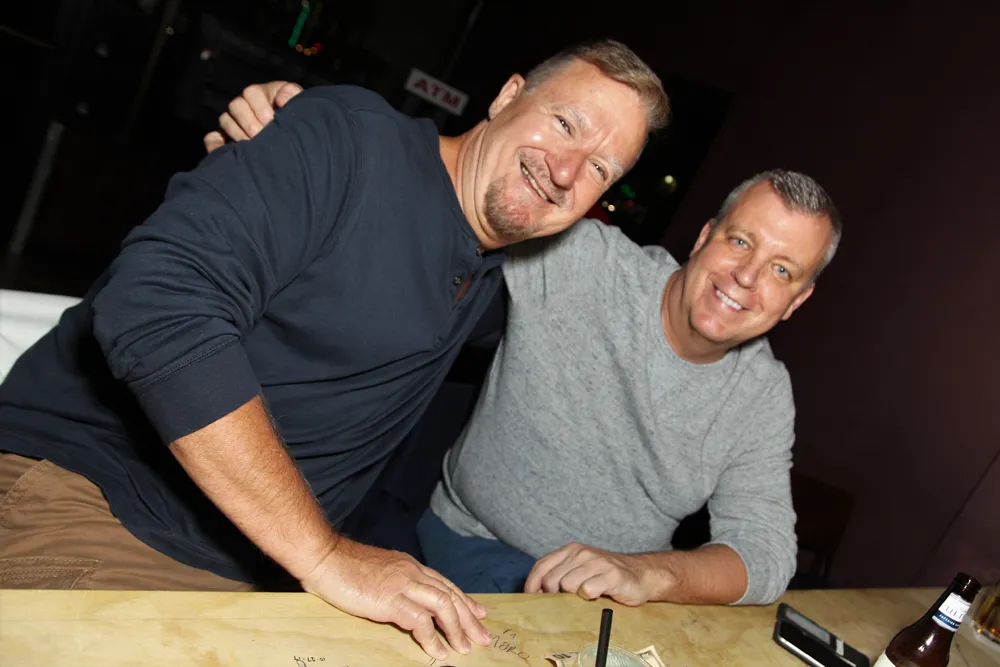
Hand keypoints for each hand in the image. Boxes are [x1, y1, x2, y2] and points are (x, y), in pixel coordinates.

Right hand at [204, 81, 303, 151]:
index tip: (271, 121)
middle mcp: (247, 105)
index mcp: (263, 94)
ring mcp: (236, 122)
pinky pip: (213, 138)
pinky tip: (228, 149)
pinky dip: (216, 143)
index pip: (251, 93)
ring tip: (253, 145)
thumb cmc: (300, 121)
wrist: (301, 145)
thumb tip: (281, 99)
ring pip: (225, 120)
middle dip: (249, 122)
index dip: (259, 107)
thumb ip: (293, 95)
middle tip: (261, 135)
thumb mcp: (300, 105)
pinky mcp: (228, 139)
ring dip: (238, 133)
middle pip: (236, 105)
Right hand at [300, 539, 490, 659]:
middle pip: (450, 595)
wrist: (324, 557)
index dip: (463, 600)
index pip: (444, 583)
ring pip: (443, 606)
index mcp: (409, 566)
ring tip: (465, 648)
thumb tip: (403, 600)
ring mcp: (402, 584)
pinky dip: (432, 638)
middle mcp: (411, 572)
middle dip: (469, 618)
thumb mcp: (378, 572)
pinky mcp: (390, 599)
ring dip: (456, 629)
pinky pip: (420, 621)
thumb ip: (394, 582)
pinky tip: (438, 651)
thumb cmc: (343, 566)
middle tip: (483, 637)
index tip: (478, 613)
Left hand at [524, 542, 660, 605]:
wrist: (640, 574)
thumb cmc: (604, 575)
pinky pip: (587, 590)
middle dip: (554, 595)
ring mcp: (597, 562)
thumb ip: (558, 575)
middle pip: (551, 580)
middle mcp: (582, 553)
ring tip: (586, 596)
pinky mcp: (611, 575)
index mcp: (571, 550)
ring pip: (567, 586)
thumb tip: (534, 593)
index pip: (541, 566)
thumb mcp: (579, 569)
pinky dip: (589, 597)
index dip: (532, 585)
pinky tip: (598, 596)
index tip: (531, 599)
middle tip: (566, 602)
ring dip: (574, 597)